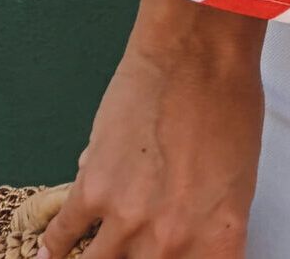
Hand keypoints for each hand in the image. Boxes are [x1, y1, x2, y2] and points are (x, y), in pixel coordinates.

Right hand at [36, 0, 265, 256]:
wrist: (198, 51)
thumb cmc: (230, 98)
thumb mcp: (240, 174)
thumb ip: (207, 218)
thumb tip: (180, 231)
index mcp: (218, 237)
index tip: (172, 258)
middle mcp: (171, 241)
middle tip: (133, 248)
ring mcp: (128, 219)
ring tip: (91, 256)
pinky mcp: (92, 191)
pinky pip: (64, 235)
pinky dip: (54, 246)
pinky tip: (49, 254)